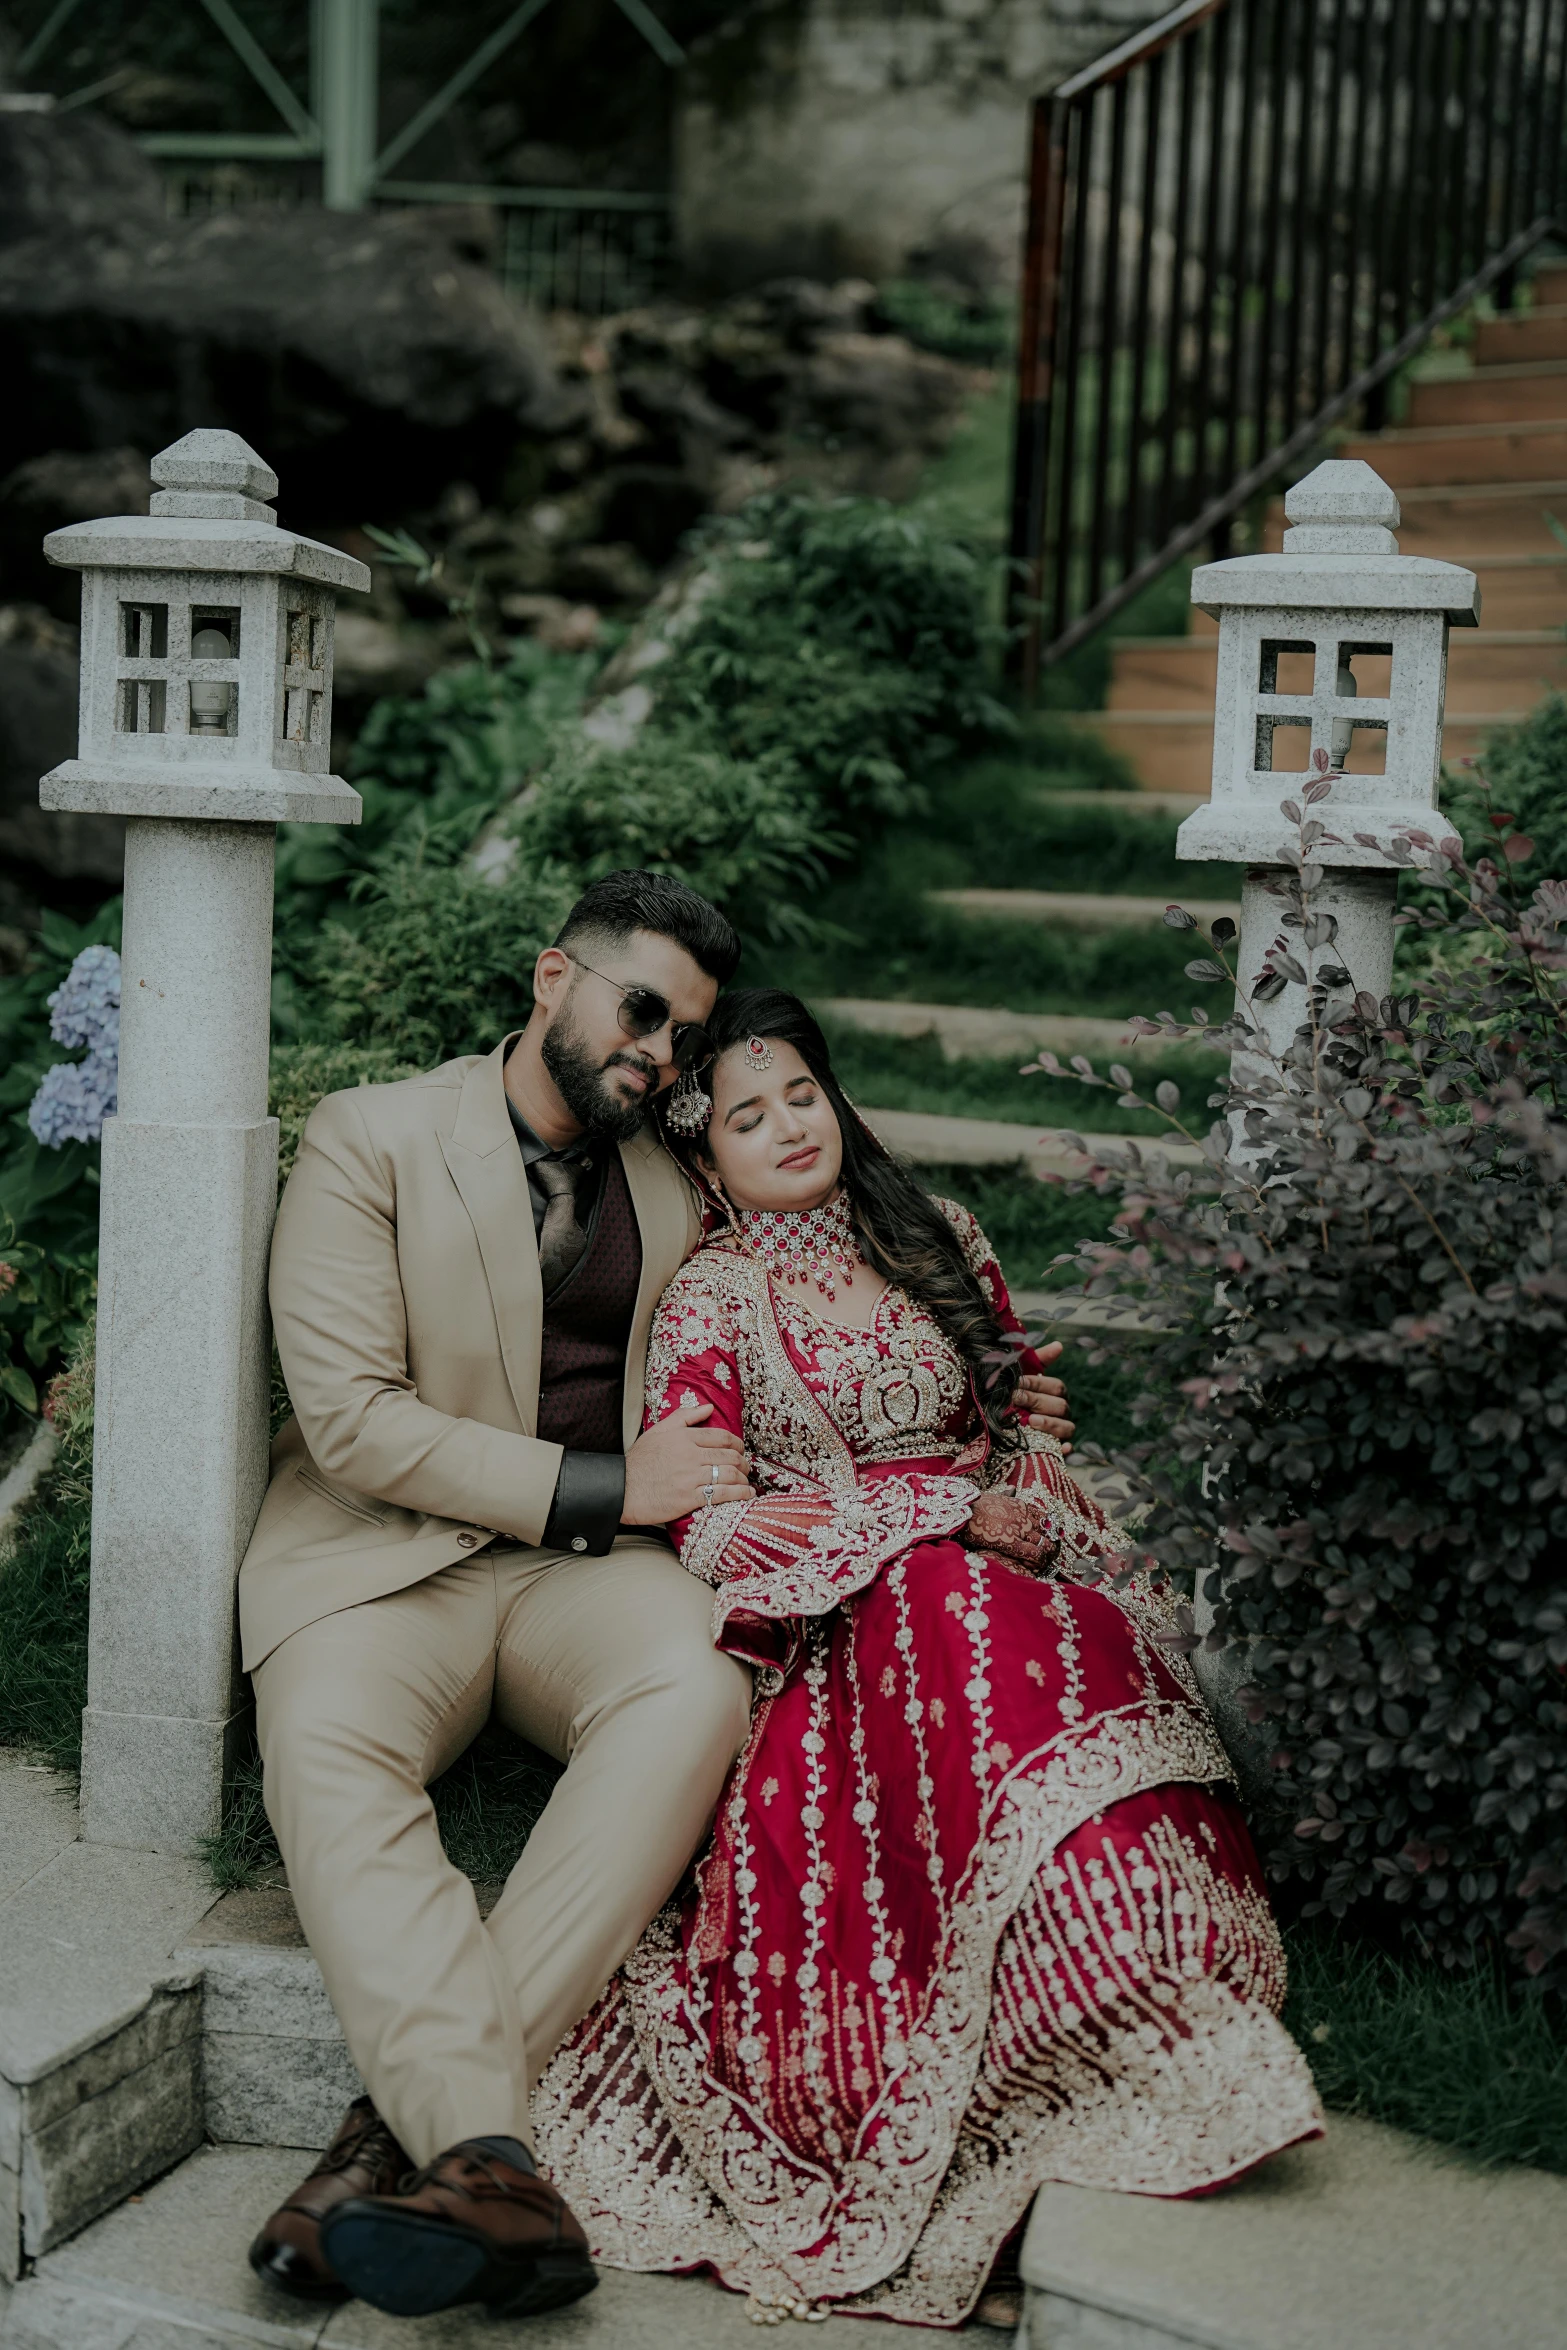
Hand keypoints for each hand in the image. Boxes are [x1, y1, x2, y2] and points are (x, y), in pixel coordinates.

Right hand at [623, 1401, 753, 1524]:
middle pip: (729, 1456)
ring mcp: (691, 1476)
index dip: (737, 1444)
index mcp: (684, 1437)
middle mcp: (690, 1455)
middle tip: (746, 1467)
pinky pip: (722, 1493)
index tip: (740, 1450)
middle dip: (743, 1462)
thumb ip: (685, 1416)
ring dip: (743, 1478)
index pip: (722, 1437)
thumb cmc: (638, 1461)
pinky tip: (747, 1495)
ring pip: (729, 1474)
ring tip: (746, 1482)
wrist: (621, 1489)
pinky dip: (739, 1494)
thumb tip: (708, 1407)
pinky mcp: (690, 1497)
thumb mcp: (659, 1430)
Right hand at [962, 1488, 1053, 1570]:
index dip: (1051, 1531)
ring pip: (1045, 1544)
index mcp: (1021, 1505)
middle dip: (1053, 1546)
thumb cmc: (974, 1504)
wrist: (963, 1509)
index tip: (1050, 1540)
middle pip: (1049, 1533)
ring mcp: (1019, 1529)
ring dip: (1047, 1556)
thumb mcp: (994, 1495)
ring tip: (1044, 1564)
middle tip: (1051, 1556)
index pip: (1046, 1518)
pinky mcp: (1011, 1542)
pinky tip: (1035, 1567)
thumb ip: (1006, 1495)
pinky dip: (1037, 1561)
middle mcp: (1024, 1517)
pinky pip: (1033, 1553)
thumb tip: (1012, 1488)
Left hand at [1014, 1342, 1073, 1451]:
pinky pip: (1064, 1452)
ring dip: (1050, 1424)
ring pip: (1067, 1427)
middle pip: (1061, 1406)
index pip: (1056, 1386)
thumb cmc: (1009, 1396)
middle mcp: (1060, 1412)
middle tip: (1017, 1399)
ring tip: (1031, 1421)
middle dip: (1038, 1401)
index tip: (1018, 1382)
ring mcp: (1059, 1433)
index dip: (1038, 1383)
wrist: (990, 1426)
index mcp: (1053, 1394)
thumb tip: (1059, 1345)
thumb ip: (1036, 1361)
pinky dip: (1063, 1450)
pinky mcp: (1053, 1451)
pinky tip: (1058, 1448)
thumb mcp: (1018, 1378)